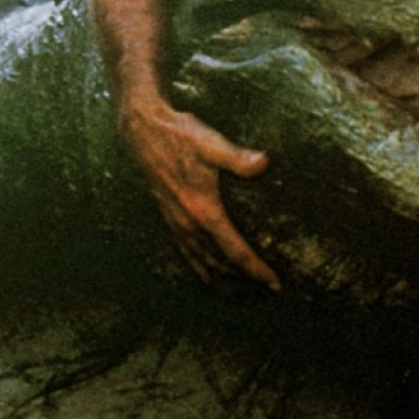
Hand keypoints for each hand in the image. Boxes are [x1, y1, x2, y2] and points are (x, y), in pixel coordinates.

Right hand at [121, 97, 281, 290]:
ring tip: (241, 283)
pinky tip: (204, 271)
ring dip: (222, 274)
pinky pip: (184, 251)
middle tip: (265, 285)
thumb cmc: (179, 137)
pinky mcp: (167, 216)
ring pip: (201, 260)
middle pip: (220, 263)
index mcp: (204, 211)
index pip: (235, 252)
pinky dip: (198, 265)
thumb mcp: (211, 144)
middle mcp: (189, 224)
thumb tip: (265, 163)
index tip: (274, 283)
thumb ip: (238, 158)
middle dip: (244, 277)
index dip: (256, 270)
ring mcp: (176, 222)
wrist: (144, 132)